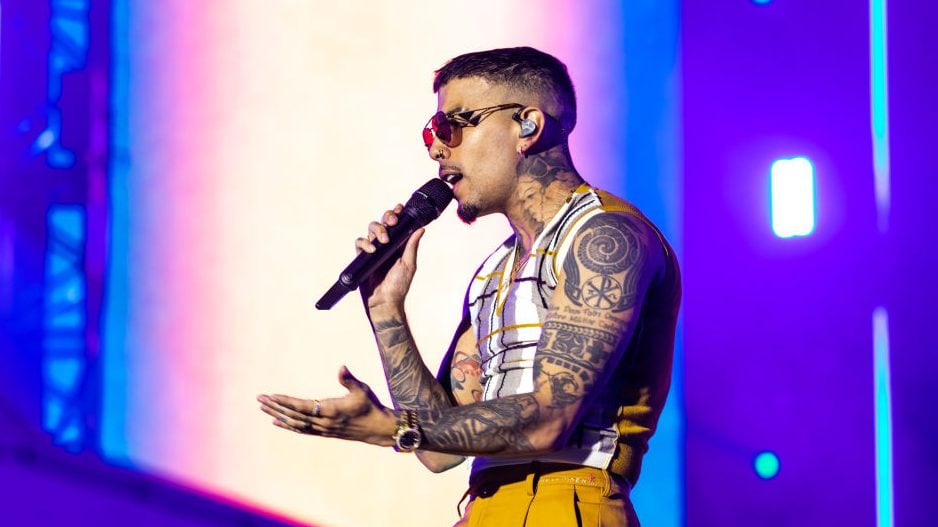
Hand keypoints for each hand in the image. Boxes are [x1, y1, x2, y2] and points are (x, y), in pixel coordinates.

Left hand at [257, 366, 396, 446]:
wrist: (378, 428)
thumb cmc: (370, 405)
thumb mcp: (362, 390)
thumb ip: (349, 379)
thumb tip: (341, 367)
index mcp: (331, 411)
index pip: (302, 406)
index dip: (286, 401)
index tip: (272, 396)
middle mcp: (324, 423)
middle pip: (294, 415)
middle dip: (276, 407)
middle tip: (259, 399)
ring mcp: (323, 429)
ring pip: (295, 423)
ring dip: (278, 415)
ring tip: (263, 408)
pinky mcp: (324, 433)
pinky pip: (302, 430)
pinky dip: (288, 425)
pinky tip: (277, 422)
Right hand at [354, 204, 424, 310]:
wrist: (384, 301)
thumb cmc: (398, 285)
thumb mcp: (409, 264)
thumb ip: (412, 246)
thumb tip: (421, 228)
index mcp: (398, 244)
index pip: (396, 224)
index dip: (396, 213)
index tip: (399, 209)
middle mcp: (385, 244)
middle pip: (382, 222)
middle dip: (387, 217)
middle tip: (392, 222)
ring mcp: (373, 249)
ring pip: (370, 229)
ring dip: (377, 230)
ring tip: (383, 241)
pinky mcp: (363, 257)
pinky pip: (360, 243)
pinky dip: (364, 243)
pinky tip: (372, 250)